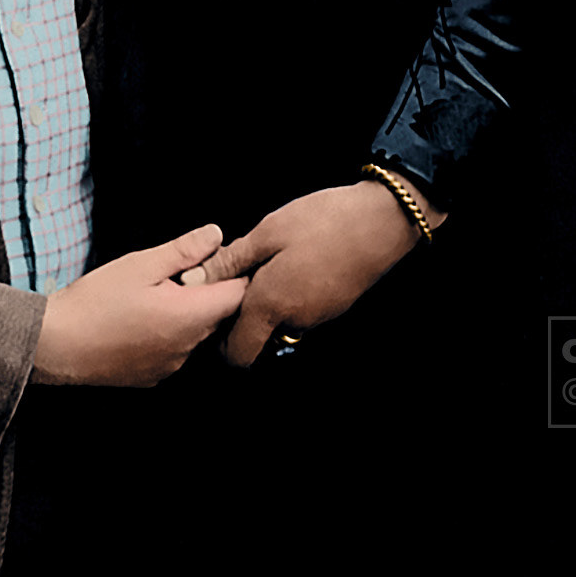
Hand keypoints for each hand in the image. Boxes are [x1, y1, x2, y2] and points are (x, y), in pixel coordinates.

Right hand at [31, 224, 245, 387]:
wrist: (57, 345)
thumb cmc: (95, 303)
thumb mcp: (141, 264)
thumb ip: (184, 250)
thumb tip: (216, 236)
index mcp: (189, 316)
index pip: (237, 294)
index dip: (233, 272)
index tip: (218, 258)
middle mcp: (186, 347)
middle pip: (219, 314)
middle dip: (209, 290)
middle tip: (180, 271)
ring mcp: (171, 365)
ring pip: (197, 332)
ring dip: (188, 312)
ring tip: (157, 294)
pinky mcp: (154, 376)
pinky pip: (176, 349)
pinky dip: (170, 332)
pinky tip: (144, 318)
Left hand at [182, 180, 442, 368]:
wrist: (380, 222)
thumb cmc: (323, 223)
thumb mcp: (268, 232)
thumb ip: (231, 261)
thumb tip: (194, 279)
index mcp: (271, 305)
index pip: (237, 354)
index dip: (220, 340)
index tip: (214, 308)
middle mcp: (294, 322)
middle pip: (258, 339)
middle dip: (243, 317)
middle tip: (239, 278)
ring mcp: (317, 318)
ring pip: (280, 324)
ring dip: (267, 303)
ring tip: (268, 261)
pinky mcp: (333, 308)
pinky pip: (301, 312)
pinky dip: (290, 296)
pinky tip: (293, 261)